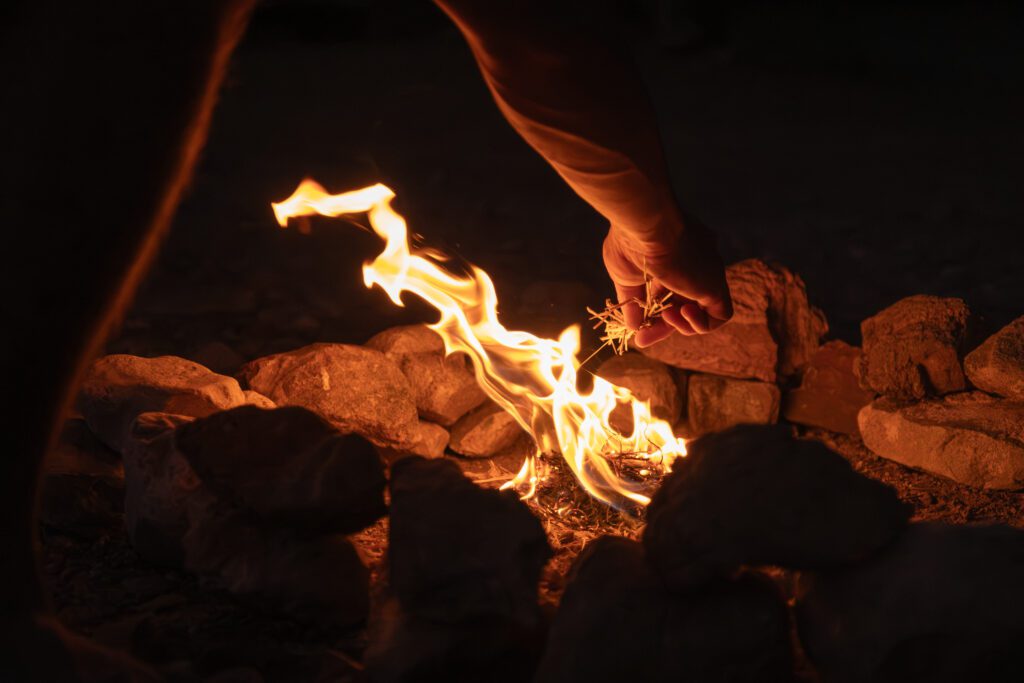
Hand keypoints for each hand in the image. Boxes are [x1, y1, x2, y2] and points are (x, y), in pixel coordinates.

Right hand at [602, 216, 732, 346]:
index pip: (669, 293)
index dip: (654, 315)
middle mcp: (695, 262)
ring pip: (703, 310)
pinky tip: (680, 314)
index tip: (637, 330)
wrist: (645, 225)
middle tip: (643, 338)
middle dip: (664, 325)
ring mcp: (707, 273)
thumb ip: (632, 302)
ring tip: (665, 317)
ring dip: (681, 324)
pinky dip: (700, 324)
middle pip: (684, 304)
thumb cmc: (630, 242)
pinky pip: (721, 315)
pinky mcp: (716, 284)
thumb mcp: (625, 277)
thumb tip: (634, 326)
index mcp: (674, 256)